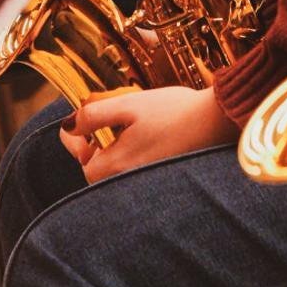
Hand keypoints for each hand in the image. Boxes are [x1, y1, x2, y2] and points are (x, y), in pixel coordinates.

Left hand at [59, 85, 237, 183]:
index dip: (74, 142)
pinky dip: (133, 155)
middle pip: (100, 170)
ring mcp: (148, 182)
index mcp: (118, 166)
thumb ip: (95, 116)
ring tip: (125, 125)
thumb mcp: (130, 104)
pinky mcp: (163, 176)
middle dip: (95, 146)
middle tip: (100, 121)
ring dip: (115, 150)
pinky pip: (137, 171)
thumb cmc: (175, 111)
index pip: (84, 164)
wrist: (217, 121)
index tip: (73, 125)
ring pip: (119, 170)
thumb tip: (69, 126)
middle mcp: (131, 181)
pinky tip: (146, 134)